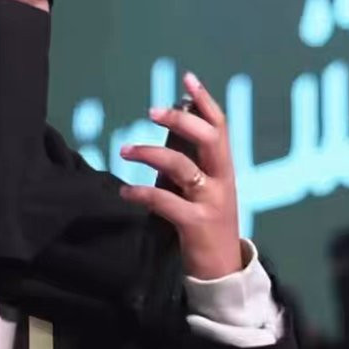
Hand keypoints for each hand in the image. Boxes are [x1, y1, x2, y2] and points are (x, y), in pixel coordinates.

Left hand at [119, 71, 241, 279]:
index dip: (205, 101)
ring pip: (182, 168)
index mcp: (225, 170)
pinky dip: (142, 193)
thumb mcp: (207, 191)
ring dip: (150, 153)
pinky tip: (125, 191)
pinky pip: (166, 202)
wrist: (224, 271)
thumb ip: (193, 163)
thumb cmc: (209, 226)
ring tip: (124, 149)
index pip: (220, 127)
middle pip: (207, 140)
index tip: (188, 78)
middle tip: (151, 111)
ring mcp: (211, 203)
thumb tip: (173, 129)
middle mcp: (222, 182)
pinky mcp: (196, 225)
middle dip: (180, 121)